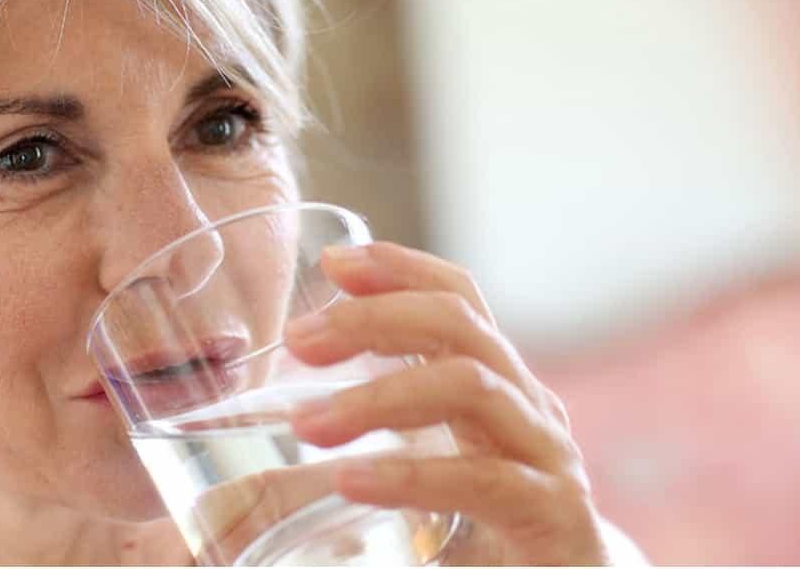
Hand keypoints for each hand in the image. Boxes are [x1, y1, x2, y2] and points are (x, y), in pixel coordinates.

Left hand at [284, 241, 618, 564]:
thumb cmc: (490, 536)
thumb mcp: (431, 478)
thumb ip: (366, 458)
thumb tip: (245, 472)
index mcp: (496, 389)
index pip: (458, 301)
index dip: (401, 269)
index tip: (334, 262)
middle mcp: (528, 411)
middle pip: (461, 326)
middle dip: (375, 319)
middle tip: (299, 342)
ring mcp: (547, 460)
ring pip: (471, 387)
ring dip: (381, 396)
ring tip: (309, 424)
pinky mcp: (554, 517)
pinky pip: (485, 479)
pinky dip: (412, 474)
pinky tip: (352, 481)